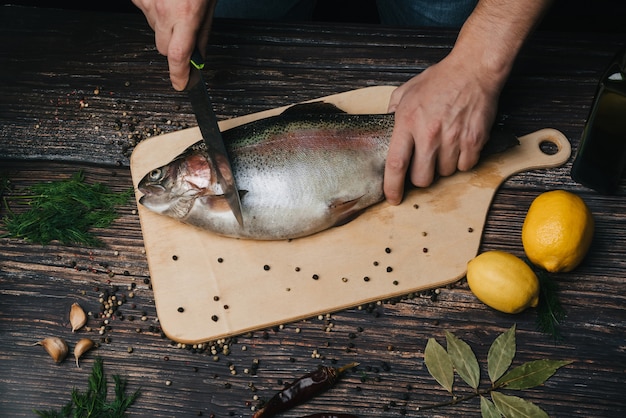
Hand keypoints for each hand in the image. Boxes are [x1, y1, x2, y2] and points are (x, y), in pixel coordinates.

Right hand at [132, 0, 215, 89]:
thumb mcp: (207, 6)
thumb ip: (202, 35)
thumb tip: (198, 59)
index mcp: (186, 14)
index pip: (179, 56)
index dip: (179, 74)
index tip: (181, 84)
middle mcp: (164, 10)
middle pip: (163, 48)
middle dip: (174, 47)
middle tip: (184, 31)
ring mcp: (148, 3)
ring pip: (154, 31)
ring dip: (165, 26)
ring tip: (175, 6)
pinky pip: (146, 14)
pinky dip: (155, 12)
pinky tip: (165, 0)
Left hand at [383, 53, 499, 204]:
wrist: (473, 70)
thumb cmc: (440, 80)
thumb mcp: (405, 92)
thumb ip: (392, 114)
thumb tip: (384, 133)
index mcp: (407, 122)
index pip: (395, 164)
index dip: (392, 187)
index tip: (393, 198)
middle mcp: (429, 134)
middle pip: (422, 178)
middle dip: (421, 178)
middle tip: (423, 165)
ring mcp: (453, 138)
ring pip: (445, 174)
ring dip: (443, 166)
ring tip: (444, 146)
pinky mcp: (473, 140)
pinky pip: (465, 166)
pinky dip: (462, 161)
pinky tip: (459, 144)